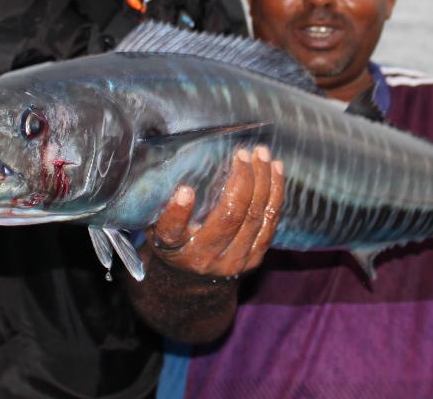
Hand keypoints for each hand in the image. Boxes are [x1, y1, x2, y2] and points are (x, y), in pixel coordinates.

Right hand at [147, 146, 284, 278]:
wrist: (191, 280)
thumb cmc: (173, 239)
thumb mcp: (157, 224)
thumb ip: (163, 201)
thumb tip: (170, 161)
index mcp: (172, 248)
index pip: (172, 232)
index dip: (178, 213)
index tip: (184, 190)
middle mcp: (203, 258)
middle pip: (228, 217)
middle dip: (241, 181)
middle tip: (242, 153)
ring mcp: (232, 261)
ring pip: (255, 217)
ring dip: (263, 181)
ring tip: (262, 154)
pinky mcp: (253, 259)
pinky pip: (270, 223)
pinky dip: (275, 193)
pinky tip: (276, 169)